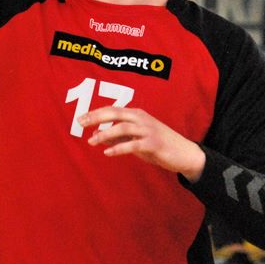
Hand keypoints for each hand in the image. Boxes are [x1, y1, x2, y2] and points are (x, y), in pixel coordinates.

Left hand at [80, 107, 205, 181]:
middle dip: (96, 117)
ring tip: (92, 141)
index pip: (112, 110)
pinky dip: (118, 148)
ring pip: (122, 127)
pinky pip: (133, 144)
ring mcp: (148, 130)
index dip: (95, 113)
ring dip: (105, 134)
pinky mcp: (153, 143)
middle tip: (80, 123)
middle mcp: (141, 118)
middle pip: (114, 113)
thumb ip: (119, 136)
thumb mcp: (136, 138)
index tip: (80, 118)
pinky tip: (108, 153)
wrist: (184, 153)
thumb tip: (98, 136)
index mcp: (136, 114)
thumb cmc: (158, 144)